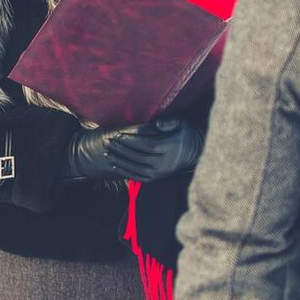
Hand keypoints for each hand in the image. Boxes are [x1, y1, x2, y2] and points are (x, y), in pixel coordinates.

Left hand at [64, 119, 204, 182]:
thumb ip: (169, 122)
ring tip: (107, 153)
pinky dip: (125, 171)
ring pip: (136, 168)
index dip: (131, 141)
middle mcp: (165, 162)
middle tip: (107, 142)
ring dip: (120, 161)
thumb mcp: (181, 123)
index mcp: (171, 148)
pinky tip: (115, 165)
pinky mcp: (156, 178)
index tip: (118, 135)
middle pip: (139, 157)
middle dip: (121, 149)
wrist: (193, 151)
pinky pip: (138, 176)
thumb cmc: (183, 133)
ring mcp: (160, 172)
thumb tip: (156, 124)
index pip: (147, 145)